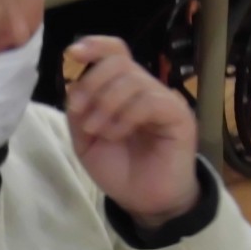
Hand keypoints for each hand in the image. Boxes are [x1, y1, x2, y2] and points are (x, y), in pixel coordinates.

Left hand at [65, 37, 199, 229]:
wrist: (145, 203)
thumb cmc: (119, 171)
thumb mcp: (86, 141)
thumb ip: (78, 112)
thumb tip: (73, 85)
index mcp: (124, 90)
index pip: (115, 51)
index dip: (94, 46)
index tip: (72, 55)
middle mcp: (146, 88)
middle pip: (119, 61)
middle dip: (92, 83)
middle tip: (80, 113)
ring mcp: (164, 101)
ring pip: (132, 80)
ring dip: (106, 104)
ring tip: (98, 132)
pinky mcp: (178, 116)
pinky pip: (149, 101)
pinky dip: (125, 116)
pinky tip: (116, 135)